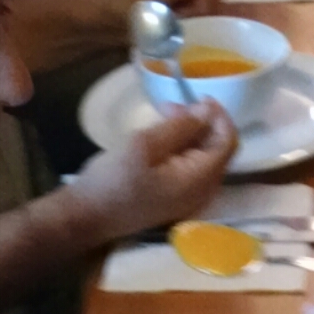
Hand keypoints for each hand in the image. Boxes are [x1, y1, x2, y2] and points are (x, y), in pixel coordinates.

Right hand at [64, 102, 237, 246]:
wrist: (86, 217)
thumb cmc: (113, 179)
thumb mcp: (145, 145)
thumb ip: (181, 127)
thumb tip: (207, 111)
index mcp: (199, 180)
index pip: (228, 142)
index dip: (218, 116)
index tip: (198, 96)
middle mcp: (202, 192)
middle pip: (217, 149)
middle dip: (201, 122)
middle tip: (171, 105)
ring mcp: (189, 199)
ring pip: (202, 157)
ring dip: (189, 133)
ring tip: (162, 116)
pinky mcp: (174, 199)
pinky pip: (189, 168)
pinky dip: (180, 148)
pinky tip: (160, 137)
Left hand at [102, 0, 224, 32]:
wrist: (104, 23)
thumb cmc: (125, 0)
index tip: (190, 4)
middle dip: (198, 8)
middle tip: (175, 15)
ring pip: (209, 9)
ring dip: (193, 20)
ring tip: (171, 23)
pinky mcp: (184, 11)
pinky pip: (201, 19)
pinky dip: (191, 26)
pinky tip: (176, 29)